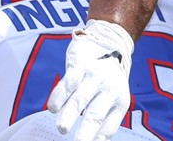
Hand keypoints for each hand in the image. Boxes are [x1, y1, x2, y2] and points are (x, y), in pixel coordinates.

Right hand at [47, 19, 134, 140]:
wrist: (108, 41)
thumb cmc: (108, 79)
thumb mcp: (115, 97)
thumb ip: (106, 119)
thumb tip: (96, 140)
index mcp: (119, 100)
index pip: (109, 126)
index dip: (98, 139)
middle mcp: (109, 89)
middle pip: (95, 114)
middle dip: (86, 131)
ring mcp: (94, 76)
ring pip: (79, 98)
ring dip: (69, 114)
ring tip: (62, 128)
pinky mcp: (80, 64)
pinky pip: (68, 81)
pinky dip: (59, 95)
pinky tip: (53, 108)